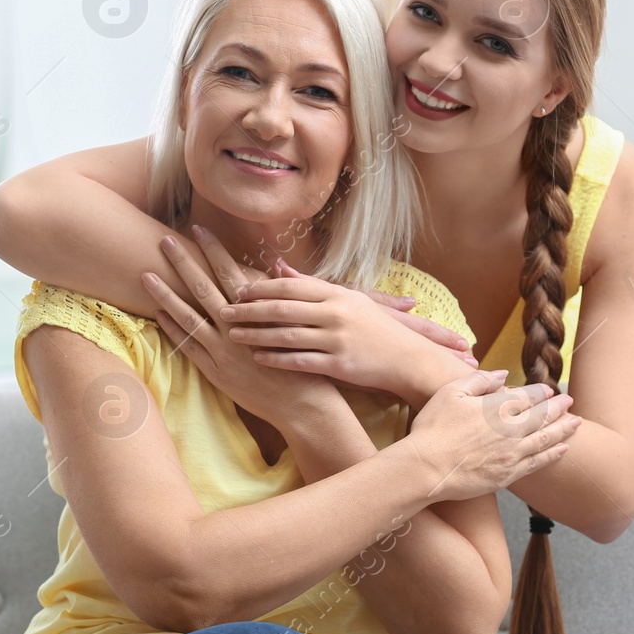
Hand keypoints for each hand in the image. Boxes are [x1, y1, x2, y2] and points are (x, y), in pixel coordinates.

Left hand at [144, 233, 335, 433]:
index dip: (214, 250)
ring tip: (146, 275)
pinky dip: (172, 329)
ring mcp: (224, 350)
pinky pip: (189, 346)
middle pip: (204, 288)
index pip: (231, 272)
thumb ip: (282, 296)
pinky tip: (156, 313)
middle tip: (164, 241)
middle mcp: (238, 327)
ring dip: (166, 294)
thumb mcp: (297, 324)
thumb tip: (277, 265)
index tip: (198, 230)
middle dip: (184, 262)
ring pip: (188, 316)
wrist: (303, 404)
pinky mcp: (216, 372)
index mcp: (258, 313)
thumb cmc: (303, 361)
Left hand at [216, 255, 474, 397]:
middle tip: (224, 311)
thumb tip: (278, 269)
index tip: (237, 289)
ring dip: (256, 334)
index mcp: (338, 294)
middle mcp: (336, 312)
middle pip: (283, 307)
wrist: (409, 359)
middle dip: (250, 309)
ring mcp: (338, 338)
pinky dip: (276, 359)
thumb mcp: (349, 301)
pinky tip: (257, 359)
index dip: (261, 287)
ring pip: (286, 334)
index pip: (291, 286)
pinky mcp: (339, 364)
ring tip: (232, 335)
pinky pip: (300, 361)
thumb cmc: (376, 330)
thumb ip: (311, 286)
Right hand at [402, 369, 580, 501]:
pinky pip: (538, 462)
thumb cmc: (433, 428)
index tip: (549, 389)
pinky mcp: (509, 474)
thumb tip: (502, 375)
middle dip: (558, 407)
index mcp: (497, 407)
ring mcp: (512, 453)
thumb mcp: (450, 392)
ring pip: (546, 438)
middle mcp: (510, 429)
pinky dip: (553, 454)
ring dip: (563, 429)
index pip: (527, 396)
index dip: (540, 392)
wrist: (426, 468)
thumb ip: (479, 380)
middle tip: (570, 402)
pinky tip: (563, 448)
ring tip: (576, 422)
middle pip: (542, 416)